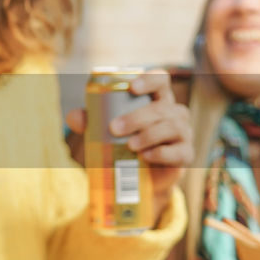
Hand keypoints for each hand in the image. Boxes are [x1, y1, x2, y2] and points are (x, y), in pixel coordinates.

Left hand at [65, 69, 191, 223]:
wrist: (137, 179)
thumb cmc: (122, 146)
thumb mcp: (104, 133)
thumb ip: (90, 122)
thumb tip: (73, 116)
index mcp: (156, 100)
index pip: (161, 80)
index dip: (150, 79)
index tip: (132, 87)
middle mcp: (174, 113)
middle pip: (163, 107)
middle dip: (138, 116)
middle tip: (114, 128)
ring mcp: (183, 134)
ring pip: (173, 126)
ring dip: (150, 134)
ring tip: (130, 145)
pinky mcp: (186, 155)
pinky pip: (180, 151)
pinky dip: (162, 153)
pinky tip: (146, 156)